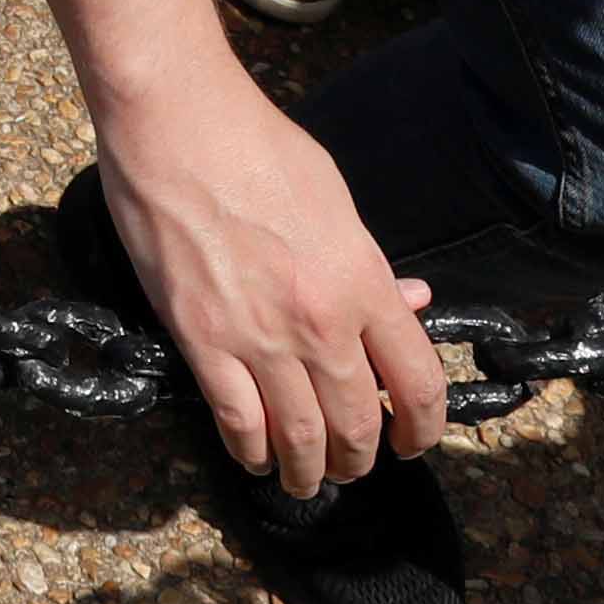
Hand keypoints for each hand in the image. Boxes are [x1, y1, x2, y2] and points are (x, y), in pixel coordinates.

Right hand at [93, 74, 443, 489]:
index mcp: (364, 282)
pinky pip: (238, 422)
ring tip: (308, 480)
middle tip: (354, 464)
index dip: (424, 427)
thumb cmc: (258, 146)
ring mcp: (259, 337)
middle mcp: (320, 322)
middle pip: (356, 424)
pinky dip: (252, 451)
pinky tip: (257, 457)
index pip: (418, 383)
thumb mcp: (336, 199)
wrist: (178, 124)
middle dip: (360, 458)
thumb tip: (407, 303)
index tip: (414, 440)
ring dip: (309, 471)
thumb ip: (371, 265)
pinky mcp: (202, 340)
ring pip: (300, 438)